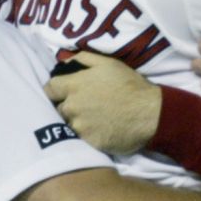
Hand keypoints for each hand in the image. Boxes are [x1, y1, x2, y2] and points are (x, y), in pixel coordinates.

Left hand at [46, 53, 161, 155]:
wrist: (151, 113)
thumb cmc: (130, 85)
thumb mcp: (109, 64)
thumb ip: (83, 59)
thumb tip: (64, 61)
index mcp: (73, 85)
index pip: (49, 88)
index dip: (57, 90)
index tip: (66, 92)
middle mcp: (72, 106)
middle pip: (58, 107)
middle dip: (69, 105)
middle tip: (87, 105)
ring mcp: (79, 126)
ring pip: (68, 124)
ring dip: (78, 121)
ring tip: (96, 118)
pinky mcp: (88, 142)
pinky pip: (81, 138)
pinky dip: (89, 134)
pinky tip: (102, 128)